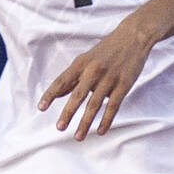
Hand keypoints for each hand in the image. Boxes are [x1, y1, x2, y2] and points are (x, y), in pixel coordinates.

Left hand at [37, 20, 150, 139]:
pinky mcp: (123, 85)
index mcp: (82, 62)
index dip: (51, 94)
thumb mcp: (87, 58)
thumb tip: (58, 92)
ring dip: (85, 122)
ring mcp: (109, 78)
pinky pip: (113, 106)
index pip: (62, 80)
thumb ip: (74, 76)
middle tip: (59, 127)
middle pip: (78, 95)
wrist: (132, 36)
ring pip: (94, 104)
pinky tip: (100, 131)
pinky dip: (106, 120)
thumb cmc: (107, 49)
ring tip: (78, 137)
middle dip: (68, 112)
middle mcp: (93, 70)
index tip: (41, 107)